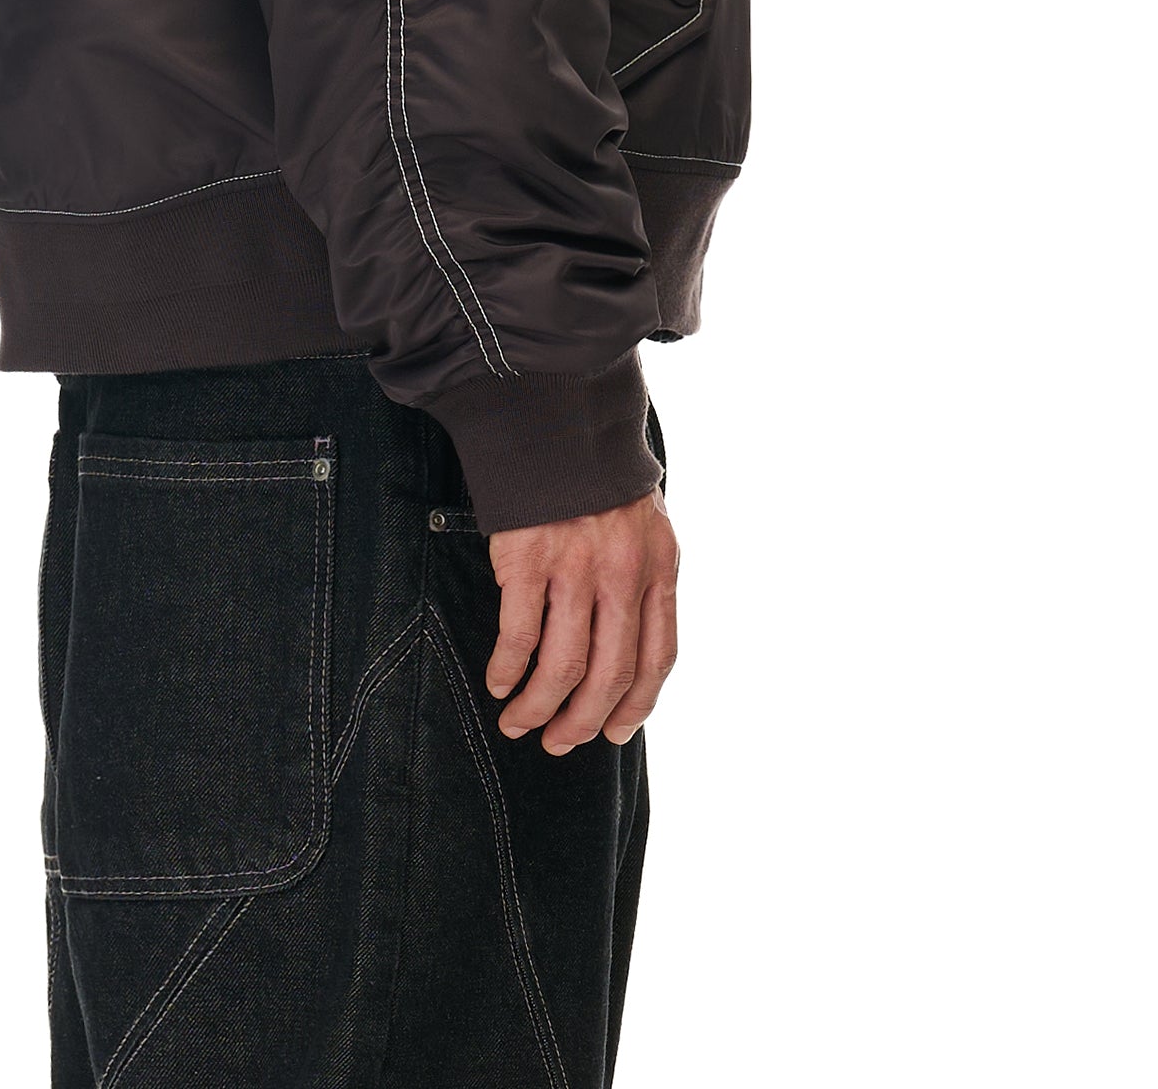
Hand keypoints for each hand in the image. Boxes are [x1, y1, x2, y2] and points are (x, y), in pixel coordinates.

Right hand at [483, 492, 679, 752]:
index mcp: (658, 567)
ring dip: (538, 706)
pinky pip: (519, 635)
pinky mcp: (528, 558)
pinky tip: (498, 680)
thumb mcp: (643, 526)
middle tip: (559, 742)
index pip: (657, 658)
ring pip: (562, 666)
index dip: (635, 706)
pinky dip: (507, 668)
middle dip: (582, 721)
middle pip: (610, 674)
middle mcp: (623, 574)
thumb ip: (640, 582)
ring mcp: (576, 567)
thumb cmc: (597, 477)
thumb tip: (622, 651)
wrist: (557, 416)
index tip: (614, 733)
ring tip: (519, 722)